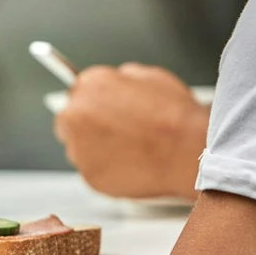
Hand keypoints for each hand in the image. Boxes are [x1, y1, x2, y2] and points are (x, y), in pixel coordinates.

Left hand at [54, 63, 207, 199]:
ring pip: (79, 150)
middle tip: (115, 133)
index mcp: (89, 85)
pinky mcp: (89, 177)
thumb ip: (122, 79)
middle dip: (87, 127)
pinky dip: (107, 171)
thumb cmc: (173, 115)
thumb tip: (116, 82)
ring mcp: (80, 149)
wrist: (186, 151)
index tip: (100, 110)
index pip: (76, 92)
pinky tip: (131, 165)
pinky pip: (93, 172)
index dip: (92, 103)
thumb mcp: (150, 77)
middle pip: (69, 122)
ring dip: (96, 150)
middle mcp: (76, 115)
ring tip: (128, 150)